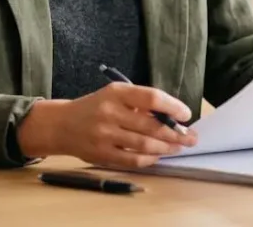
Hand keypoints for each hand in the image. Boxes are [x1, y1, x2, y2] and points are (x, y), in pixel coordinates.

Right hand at [17, 82, 197, 167]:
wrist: (61, 124)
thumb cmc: (96, 107)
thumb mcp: (115, 95)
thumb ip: (140, 103)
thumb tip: (173, 117)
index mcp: (116, 93)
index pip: (151, 98)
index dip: (173, 107)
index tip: (186, 114)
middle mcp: (110, 112)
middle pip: (151, 125)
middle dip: (176, 133)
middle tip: (190, 137)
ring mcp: (104, 135)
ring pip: (144, 144)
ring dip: (166, 147)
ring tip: (178, 147)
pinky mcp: (101, 154)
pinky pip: (132, 159)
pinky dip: (149, 159)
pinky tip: (158, 155)